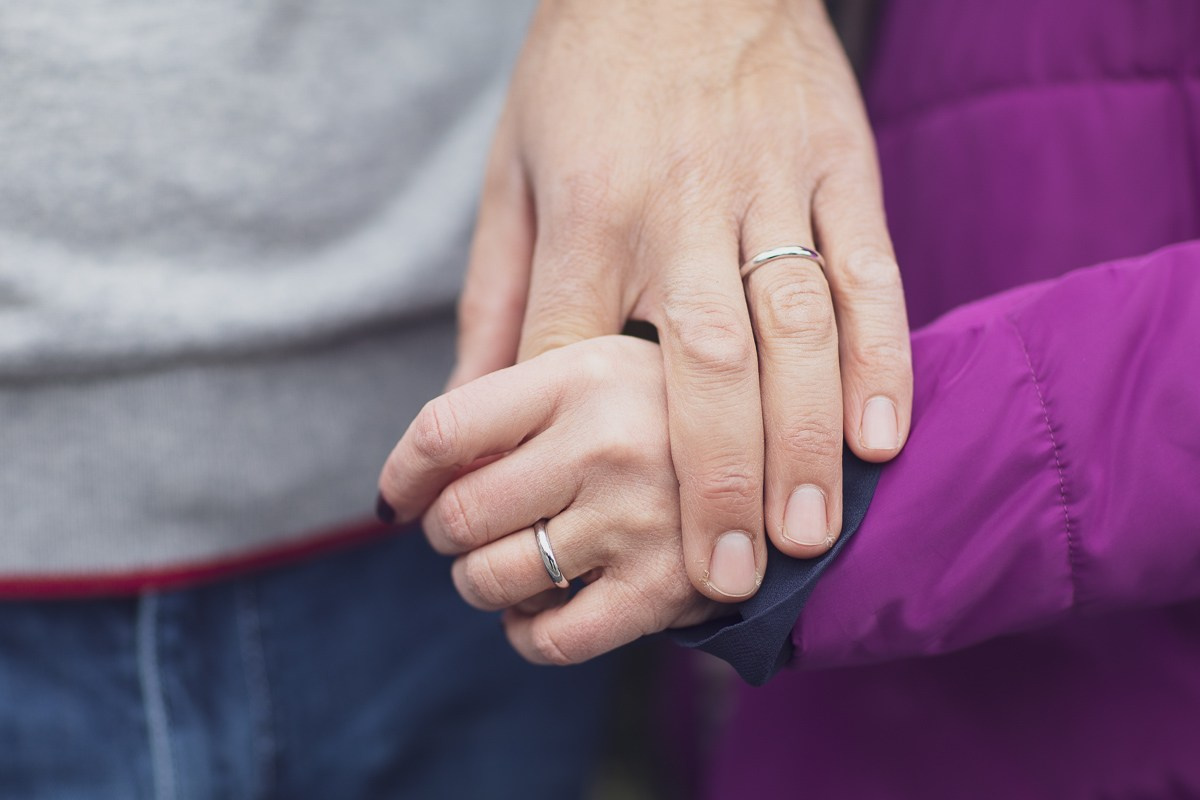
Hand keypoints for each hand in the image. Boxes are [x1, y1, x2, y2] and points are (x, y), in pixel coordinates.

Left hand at [379, 336, 718, 664]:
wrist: (793, 456)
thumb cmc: (671, 411)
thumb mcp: (606, 366)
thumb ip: (521, 394)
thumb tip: (418, 466)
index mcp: (583, 374)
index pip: (444, 429)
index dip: (402, 473)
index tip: (398, 496)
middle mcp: (608, 443)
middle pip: (457, 516)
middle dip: (446, 533)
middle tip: (467, 529)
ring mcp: (638, 520)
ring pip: (491, 581)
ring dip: (480, 583)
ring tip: (508, 563)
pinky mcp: (666, 590)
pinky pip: (551, 641)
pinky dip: (527, 635)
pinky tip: (539, 611)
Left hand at [451, 0, 911, 601]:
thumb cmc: (582, 76)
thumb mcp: (511, 174)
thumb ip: (498, 294)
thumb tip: (467, 409)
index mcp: (587, 212)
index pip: (573, 357)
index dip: (571, 457)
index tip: (588, 536)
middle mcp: (678, 206)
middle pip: (698, 364)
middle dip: (715, 479)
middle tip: (730, 577)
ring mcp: (768, 184)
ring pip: (794, 328)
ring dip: (804, 439)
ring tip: (809, 533)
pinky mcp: (837, 165)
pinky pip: (868, 270)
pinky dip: (880, 355)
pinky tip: (881, 434)